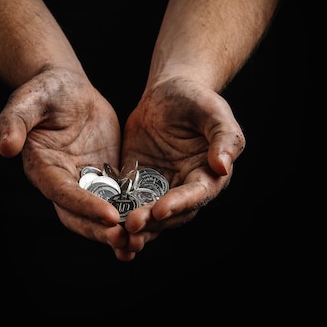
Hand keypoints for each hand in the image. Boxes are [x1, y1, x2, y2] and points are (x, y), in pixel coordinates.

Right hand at [0, 68, 133, 258]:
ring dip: (117, 231)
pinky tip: (150, 225)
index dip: (85, 206)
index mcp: (43, 168)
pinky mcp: (105, 176)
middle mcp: (62, 182)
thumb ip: (14, 121)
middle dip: (101, 230)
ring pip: (99, 215)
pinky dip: (130, 214)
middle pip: (80, 215)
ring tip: (139, 244)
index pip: (63, 193)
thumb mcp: (29, 100)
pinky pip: (118, 200)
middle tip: (126, 241)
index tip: (109, 216)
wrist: (69, 87)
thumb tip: (5, 147)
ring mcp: (85, 181)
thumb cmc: (45, 89)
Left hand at [119, 76, 245, 253]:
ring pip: (148, 214)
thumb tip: (223, 166)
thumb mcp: (214, 111)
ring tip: (117, 235)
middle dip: (152, 222)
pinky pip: (127, 200)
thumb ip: (224, 137)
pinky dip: (117, 213)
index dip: (179, 204)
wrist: (168, 91)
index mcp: (207, 174)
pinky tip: (102, 224)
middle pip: (170, 213)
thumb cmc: (196, 98)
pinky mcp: (137, 181)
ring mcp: (159, 186)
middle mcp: (184, 187)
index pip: (195, 195)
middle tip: (131, 226)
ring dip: (135, 227)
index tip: (159, 209)